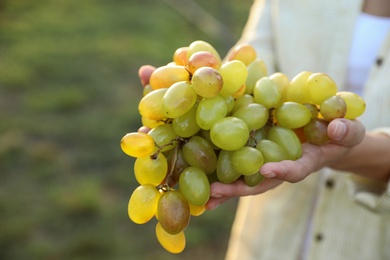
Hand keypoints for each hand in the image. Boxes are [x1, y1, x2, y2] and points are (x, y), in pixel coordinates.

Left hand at [206, 118, 365, 209]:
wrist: (328, 135)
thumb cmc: (339, 134)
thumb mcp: (349, 130)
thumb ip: (346, 130)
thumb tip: (337, 128)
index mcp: (305, 163)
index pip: (294, 170)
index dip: (282, 170)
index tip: (267, 169)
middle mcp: (282, 168)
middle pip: (260, 182)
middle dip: (238, 189)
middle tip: (215, 194)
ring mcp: (270, 163)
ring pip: (246, 178)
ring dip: (225, 188)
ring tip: (203, 196)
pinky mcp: (259, 154)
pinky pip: (240, 163)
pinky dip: (223, 170)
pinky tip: (202, 172)